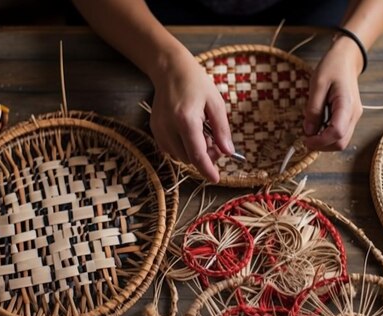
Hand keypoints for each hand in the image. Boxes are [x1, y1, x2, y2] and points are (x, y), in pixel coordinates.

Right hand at [149, 48, 233, 182]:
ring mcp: (159, 129)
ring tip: (202, 134)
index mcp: (186, 120)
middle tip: (215, 142)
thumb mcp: (216, 103)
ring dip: (193, 153)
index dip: (207, 170)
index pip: (197, 155)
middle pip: (189, 158)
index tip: (216, 179)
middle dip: (204, 157)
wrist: (170, 69)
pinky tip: (189, 133)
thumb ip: (222, 130)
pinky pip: (170, 149)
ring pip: (179, 156)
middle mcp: (169, 127)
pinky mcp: (154, 129)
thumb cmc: (196, 83)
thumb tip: (228, 152)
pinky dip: (182, 148)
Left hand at [303, 37, 363, 150]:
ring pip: (341, 141)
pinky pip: (340, 133)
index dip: (320, 141)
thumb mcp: (318, 84)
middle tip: (305, 138)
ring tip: (311, 129)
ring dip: (324, 141)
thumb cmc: (332, 67)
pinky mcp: (349, 118)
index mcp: (347, 105)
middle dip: (322, 145)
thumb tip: (308, 131)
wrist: (346, 59)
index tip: (305, 139)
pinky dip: (327, 135)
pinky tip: (318, 125)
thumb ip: (313, 109)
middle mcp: (354, 114)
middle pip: (341, 143)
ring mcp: (354, 117)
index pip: (337, 133)